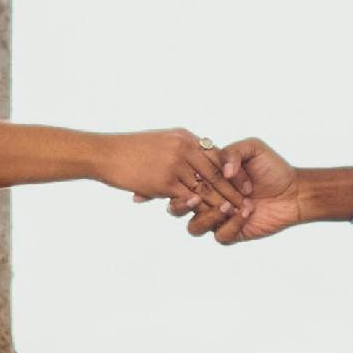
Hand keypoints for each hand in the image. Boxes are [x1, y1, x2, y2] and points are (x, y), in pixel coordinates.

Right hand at [99, 127, 236, 210]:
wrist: (103, 153)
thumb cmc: (127, 150)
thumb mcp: (159, 141)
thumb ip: (177, 149)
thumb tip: (191, 161)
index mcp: (184, 137)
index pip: (215, 154)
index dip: (230, 170)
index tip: (243, 182)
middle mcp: (183, 147)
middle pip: (216, 170)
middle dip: (233, 187)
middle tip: (248, 200)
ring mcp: (175, 164)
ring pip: (206, 186)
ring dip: (223, 200)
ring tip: (237, 212)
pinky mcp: (165, 181)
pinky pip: (189, 196)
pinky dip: (204, 207)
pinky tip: (214, 216)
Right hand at [186, 138, 323, 243]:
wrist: (293, 190)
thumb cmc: (271, 168)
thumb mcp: (253, 149)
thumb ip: (233, 152)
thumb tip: (224, 172)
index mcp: (206, 179)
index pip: (182, 183)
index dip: (179, 183)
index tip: (189, 178)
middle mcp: (208, 200)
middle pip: (178, 208)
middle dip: (183, 203)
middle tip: (196, 198)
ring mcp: (218, 219)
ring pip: (194, 227)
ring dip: (207, 217)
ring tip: (226, 206)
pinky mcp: (232, 233)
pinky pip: (220, 236)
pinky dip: (231, 224)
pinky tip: (246, 212)